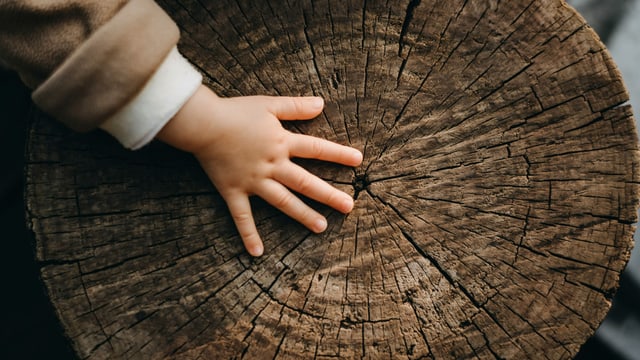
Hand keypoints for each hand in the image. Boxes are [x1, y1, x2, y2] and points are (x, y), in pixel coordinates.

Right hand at [157, 85, 362, 255]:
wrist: (203, 124)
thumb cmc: (235, 112)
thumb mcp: (269, 104)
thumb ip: (295, 106)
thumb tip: (322, 103)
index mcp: (281, 143)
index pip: (316, 149)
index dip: (338, 154)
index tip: (358, 162)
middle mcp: (272, 165)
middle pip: (306, 182)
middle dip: (329, 195)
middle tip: (350, 207)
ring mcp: (254, 181)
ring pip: (283, 202)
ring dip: (303, 215)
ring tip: (322, 227)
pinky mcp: (234, 191)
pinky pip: (242, 216)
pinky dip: (248, 234)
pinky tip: (257, 252)